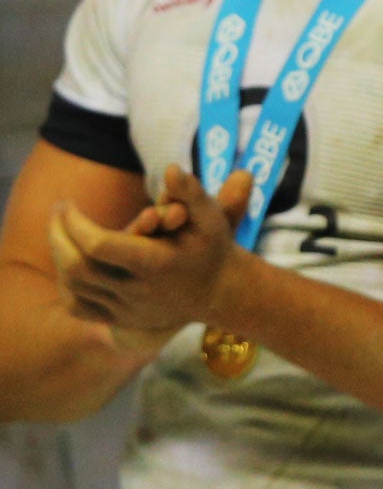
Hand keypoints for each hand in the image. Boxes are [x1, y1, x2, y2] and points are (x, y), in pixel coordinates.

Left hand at [48, 165, 251, 334]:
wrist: (218, 292)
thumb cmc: (212, 246)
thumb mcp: (210, 215)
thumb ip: (190, 191)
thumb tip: (170, 168)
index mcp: (157, 262)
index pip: (99, 246)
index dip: (75, 224)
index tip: (68, 204)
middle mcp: (138, 290)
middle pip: (77, 267)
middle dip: (58, 237)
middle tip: (57, 212)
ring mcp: (126, 309)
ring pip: (73, 287)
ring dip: (60, 256)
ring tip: (60, 231)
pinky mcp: (119, 320)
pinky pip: (77, 307)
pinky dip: (65, 284)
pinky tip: (68, 262)